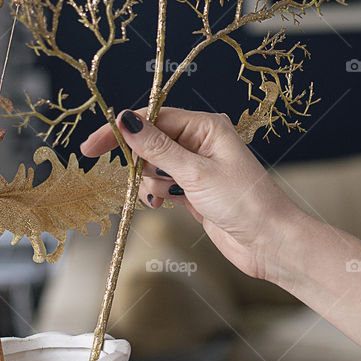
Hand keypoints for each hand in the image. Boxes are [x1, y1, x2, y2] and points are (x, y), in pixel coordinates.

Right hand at [80, 108, 301, 280]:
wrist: (269, 242)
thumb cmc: (243, 202)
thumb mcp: (195, 173)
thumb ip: (157, 148)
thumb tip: (125, 120)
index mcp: (205, 126)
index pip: (153, 117)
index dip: (121, 130)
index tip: (92, 147)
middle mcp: (200, 141)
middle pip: (150, 142)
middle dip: (142, 163)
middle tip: (152, 181)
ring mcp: (196, 167)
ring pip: (153, 167)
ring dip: (153, 183)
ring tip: (170, 198)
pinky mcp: (194, 190)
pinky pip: (161, 184)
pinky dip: (157, 194)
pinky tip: (164, 205)